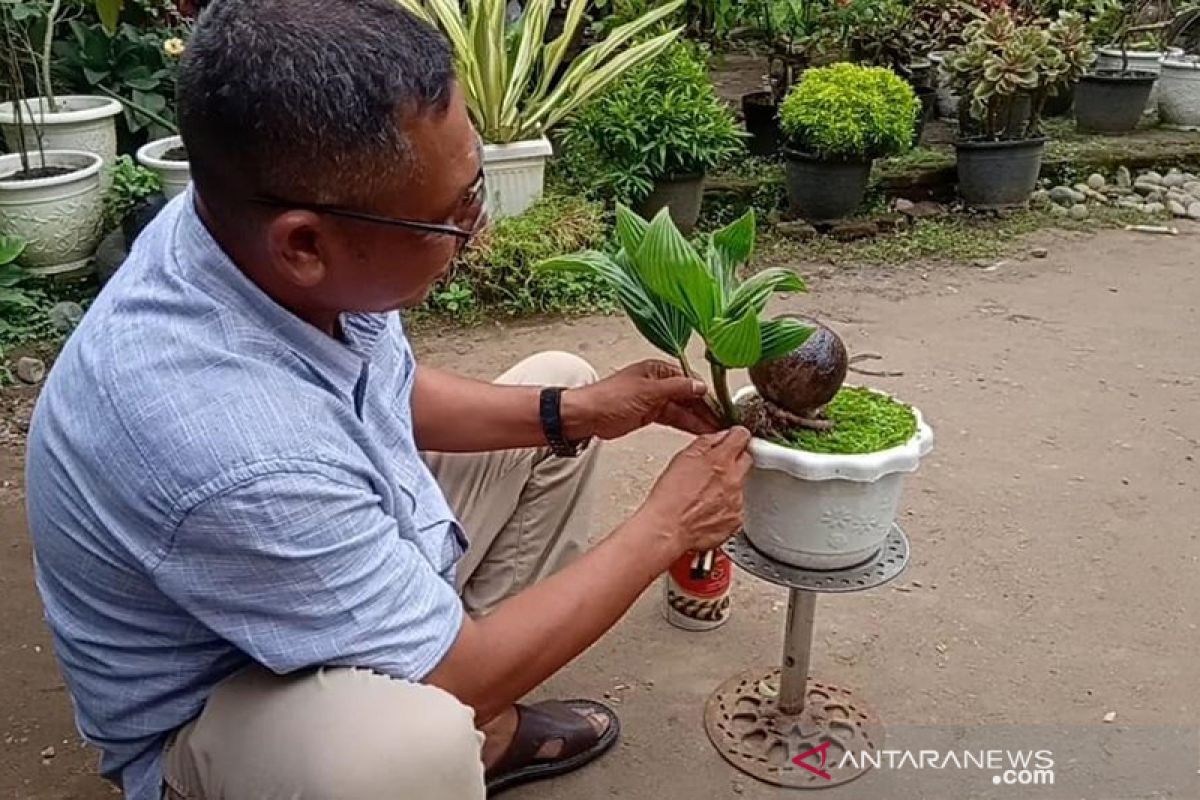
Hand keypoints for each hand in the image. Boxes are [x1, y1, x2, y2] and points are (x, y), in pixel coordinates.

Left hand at [563, 360, 722, 440]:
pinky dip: (686, 424)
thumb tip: (699, 385)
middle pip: (688, 395)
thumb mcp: (647, 391)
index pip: (689, 379)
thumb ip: (676, 388)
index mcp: (657, 369)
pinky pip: (674, 418)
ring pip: (683, 409)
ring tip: (715, 429)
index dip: (706, 393)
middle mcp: (657, 382)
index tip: (721, 405)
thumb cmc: (608, 398)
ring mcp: (654, 399)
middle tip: (722, 421)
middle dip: (706, 409)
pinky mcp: (650, 414)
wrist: (586, 416)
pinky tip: (699, 430)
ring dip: (699, 419)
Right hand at [640, 427, 752, 553]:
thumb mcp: (681, 459)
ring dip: (728, 486)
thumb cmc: (669, 498)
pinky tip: (708, 509)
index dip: (736, 435)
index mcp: (720, 460)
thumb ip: (705, 443)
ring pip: (740, 485)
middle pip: (746, 460)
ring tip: (705, 494)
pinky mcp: (736, 520)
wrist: (668, 529)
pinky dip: (726, 507)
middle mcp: (733, 479)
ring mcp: (737, 501)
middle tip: (717, 467)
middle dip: (735, 460)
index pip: (742, 436)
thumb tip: (718, 437)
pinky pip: (737, 507)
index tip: (734, 438)